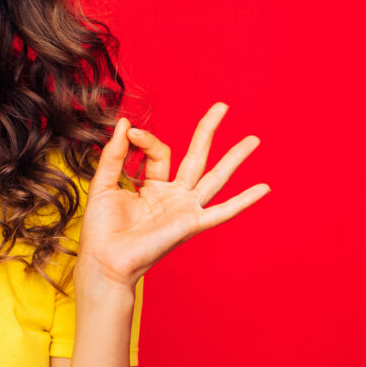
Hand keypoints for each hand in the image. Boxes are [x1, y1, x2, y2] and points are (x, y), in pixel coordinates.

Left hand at [76, 103, 270, 290]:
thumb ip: (116, 154)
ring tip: (254, 139)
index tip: (132, 133)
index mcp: (152, 186)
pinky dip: (243, 201)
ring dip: (234, 158)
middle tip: (222, 106)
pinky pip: (222, 212)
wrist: (104, 259)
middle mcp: (172, 196)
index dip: (147, 139)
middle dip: (208, 131)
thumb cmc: (101, 228)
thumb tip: (127, 123)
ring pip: (214, 178)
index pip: (159, 152)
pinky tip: (264, 189)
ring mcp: (183, 209)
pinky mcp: (190, 224)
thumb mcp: (104, 183)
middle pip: (196, 157)